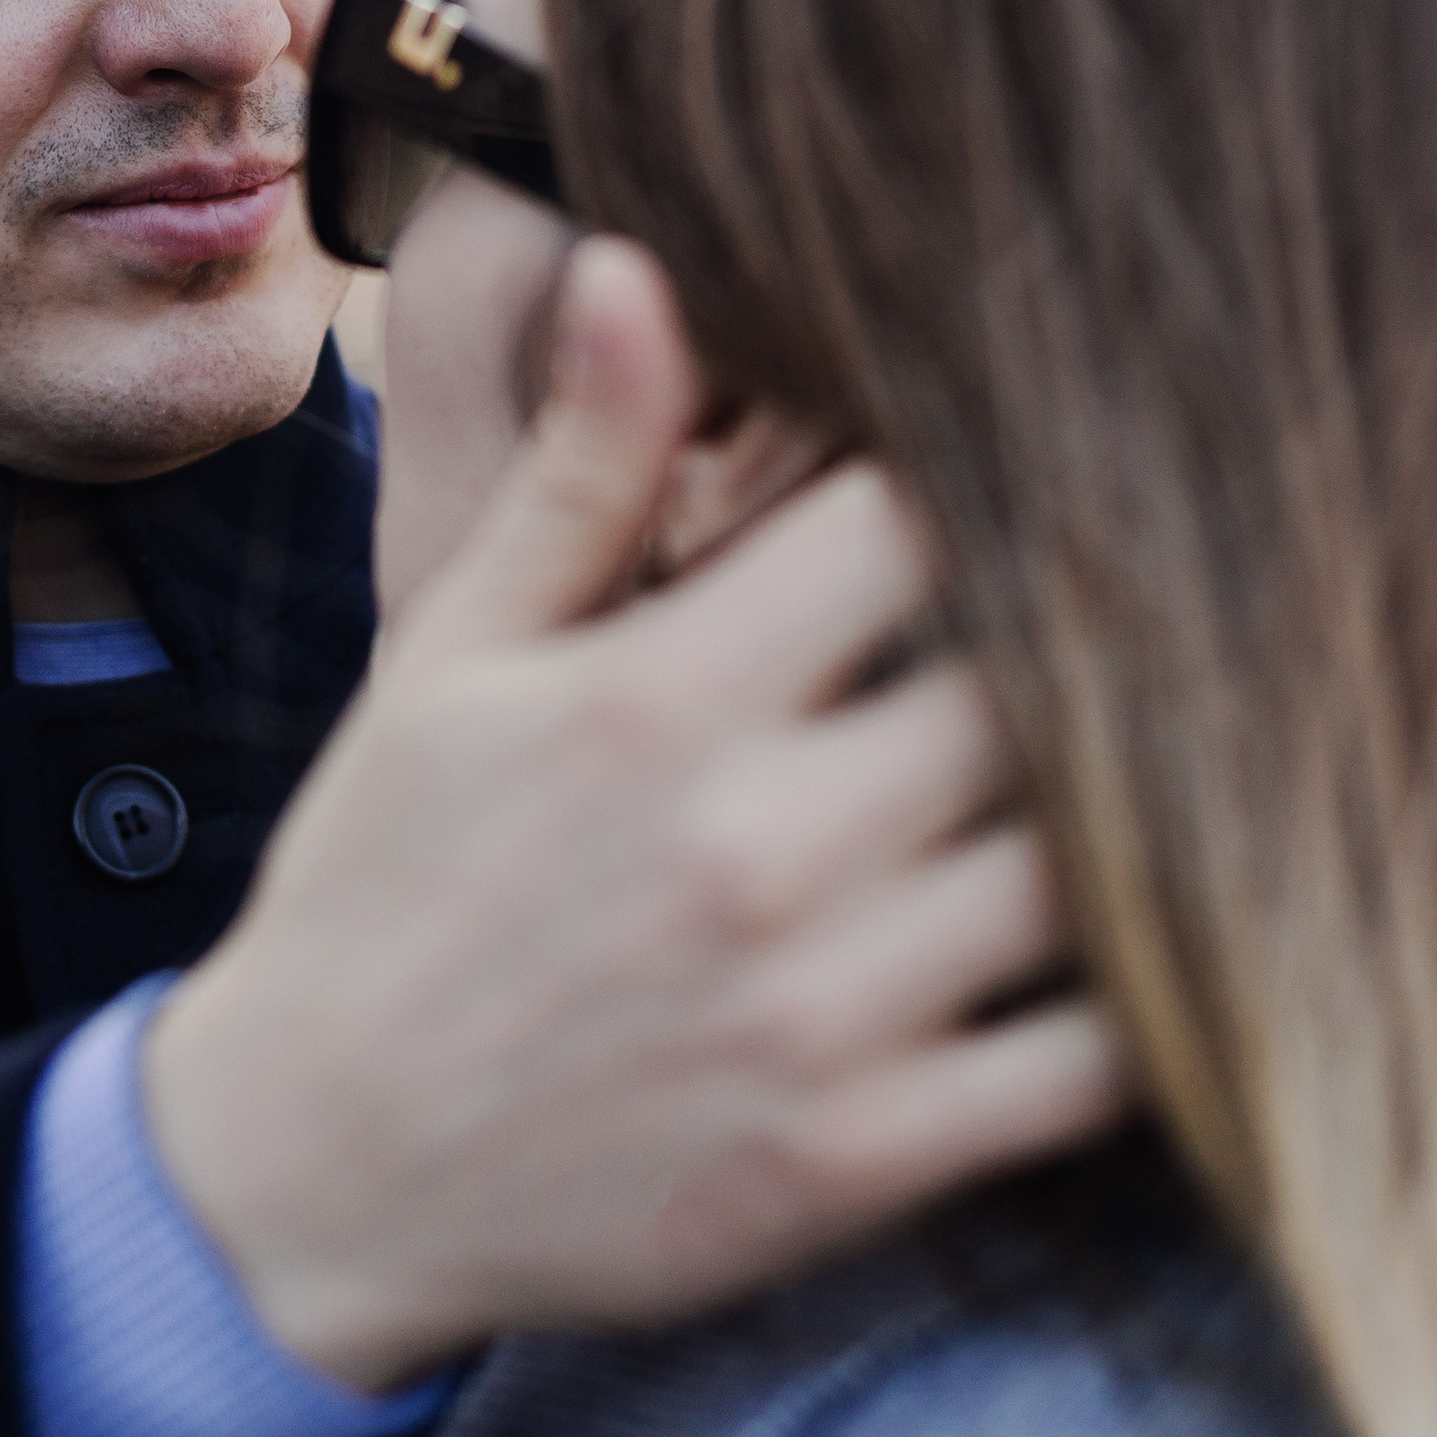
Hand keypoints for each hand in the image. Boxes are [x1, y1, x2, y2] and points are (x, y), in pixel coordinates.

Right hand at [145, 240, 1127, 1390]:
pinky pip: (1082, 1069)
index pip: (908, 531)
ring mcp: (819, 1016)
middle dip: (1049, 651)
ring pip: (1080, 871)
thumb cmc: (385, 883)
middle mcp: (752, 849)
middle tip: (1047, 640)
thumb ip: (578, 474)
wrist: (313, 1170)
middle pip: (1027, 692)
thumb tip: (638, 267)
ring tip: (1061, 783)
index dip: (958, 497)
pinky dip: (1124, 1008)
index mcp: (654, 703)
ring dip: (1098, 818)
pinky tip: (1081, 951)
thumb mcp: (453, 658)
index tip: (962, 505)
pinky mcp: (859, 1162)